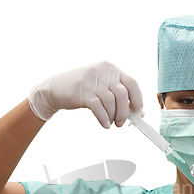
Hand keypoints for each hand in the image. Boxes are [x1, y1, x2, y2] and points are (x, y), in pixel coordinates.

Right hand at [27, 61, 142, 127]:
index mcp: (111, 68)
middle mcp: (103, 71)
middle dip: (125, 113)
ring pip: (111, 102)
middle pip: (123, 95)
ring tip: (112, 123)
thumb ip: (119, 95)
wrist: (55, 89)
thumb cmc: (83, 90)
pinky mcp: (82, 92)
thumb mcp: (102, 85)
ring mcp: (92, 81)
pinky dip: (104, 119)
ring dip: (114, 117)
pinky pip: (99, 108)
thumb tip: (138, 112)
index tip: (138, 113)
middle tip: (121, 123)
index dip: (138, 100)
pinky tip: (105, 124)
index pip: (132, 83)